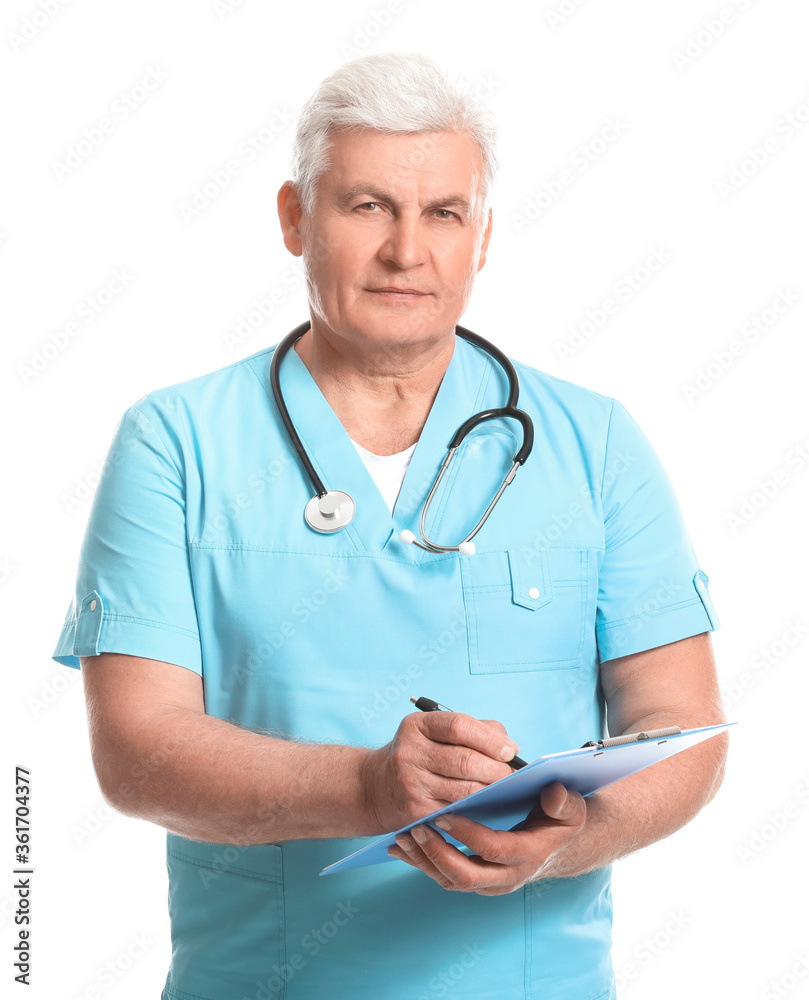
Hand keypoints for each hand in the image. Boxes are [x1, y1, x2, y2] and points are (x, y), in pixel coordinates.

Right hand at [360, 712, 518, 833]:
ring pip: (465, 789)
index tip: (509, 750)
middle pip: (465, 760)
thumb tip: (509, 747)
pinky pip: (457, 811)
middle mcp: (410, 753)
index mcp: (417, 725)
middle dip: (496, 768)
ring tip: (501, 788)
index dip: (490, 739)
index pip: (459, 726)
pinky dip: (476, 807)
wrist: (376, 787)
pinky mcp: (416, 811)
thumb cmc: (419, 755)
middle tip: (510, 773)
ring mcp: (411, 784)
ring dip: (491, 790)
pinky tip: (483, 803)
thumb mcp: (434, 732)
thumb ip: (473, 730)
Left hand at [386, 781, 585, 894]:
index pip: (492, 849)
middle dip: (436, 853)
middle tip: (415, 829)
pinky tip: (402, 847)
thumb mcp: (571, 806)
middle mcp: (508, 876)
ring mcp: (490, 883)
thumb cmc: (561, 818)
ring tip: (401, 837)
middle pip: (465, 875)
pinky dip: (421, 863)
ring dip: (423, 861)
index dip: (466, 834)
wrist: (560, 844)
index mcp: (529, 854)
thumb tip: (552, 793)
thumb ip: (562, 800)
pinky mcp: (477, 881)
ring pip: (450, 880)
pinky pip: (444, 877)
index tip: (443, 815)